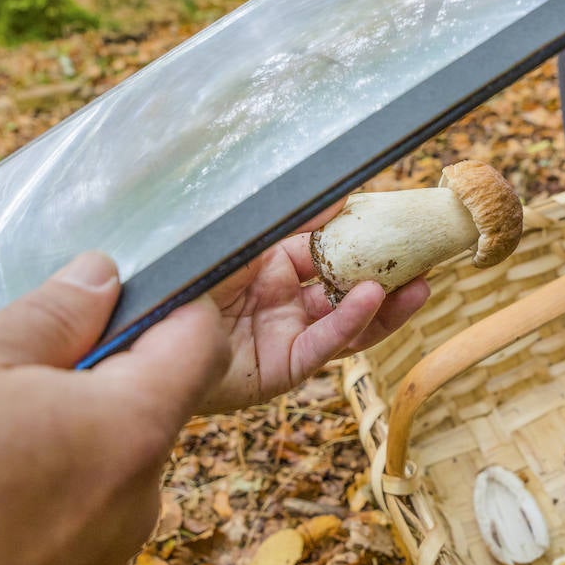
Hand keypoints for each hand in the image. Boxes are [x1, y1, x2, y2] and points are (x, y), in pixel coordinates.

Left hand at [202, 202, 429, 408]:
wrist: (139, 332)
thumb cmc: (181, 278)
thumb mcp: (239, 239)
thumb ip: (288, 220)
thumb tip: (338, 195)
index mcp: (268, 267)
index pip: (327, 249)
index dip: (361, 238)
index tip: (395, 221)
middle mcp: (281, 302)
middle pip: (346, 288)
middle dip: (388, 276)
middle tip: (425, 257)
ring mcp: (283, 336)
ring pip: (347, 321)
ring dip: (384, 305)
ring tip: (420, 287)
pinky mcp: (281, 370)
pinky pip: (323, 345)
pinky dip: (350, 323)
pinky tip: (374, 301)